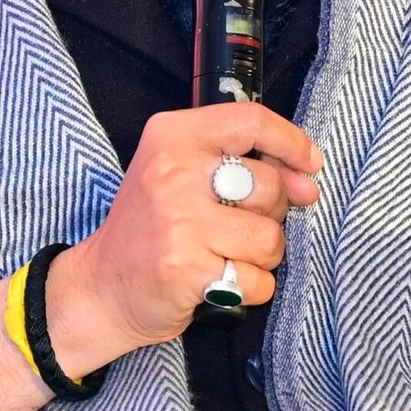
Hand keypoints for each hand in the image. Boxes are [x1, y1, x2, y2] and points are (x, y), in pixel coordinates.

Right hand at [39, 105, 322, 377]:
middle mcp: (172, 173)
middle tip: (239, 227)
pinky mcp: (187, 269)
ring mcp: (178, 222)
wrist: (101, 287)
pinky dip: (250, 290)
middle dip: (272, 214)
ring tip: (227, 257)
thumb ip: (243, 165)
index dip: (291, 143)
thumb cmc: (152, 228)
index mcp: (171, 137)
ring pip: (270, 238)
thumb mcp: (180, 173)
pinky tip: (219, 283)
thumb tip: (308, 182)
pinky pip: (258, 281)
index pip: (250, 121)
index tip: (309, 166)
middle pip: (270, 184)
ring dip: (262, 257)